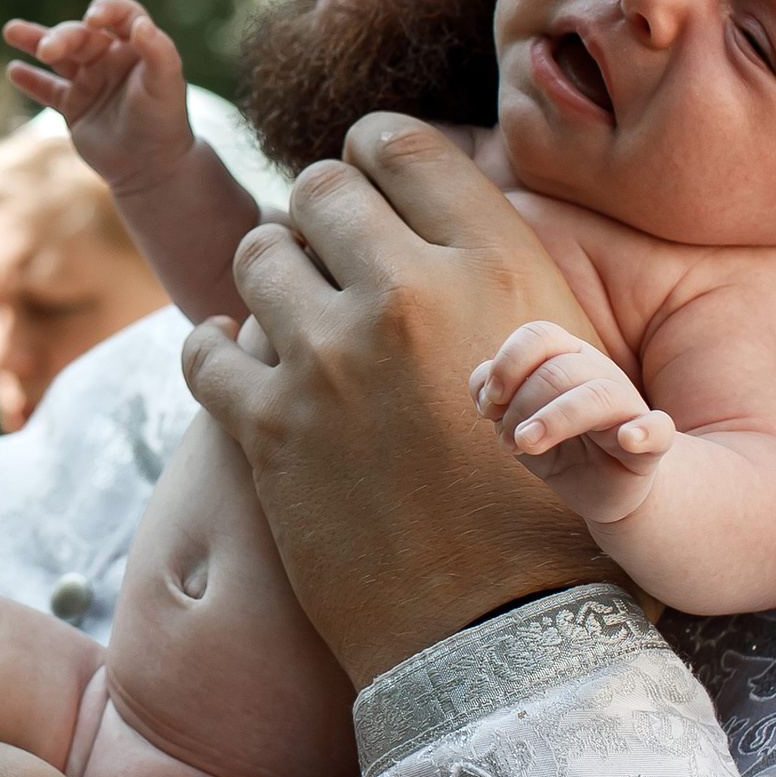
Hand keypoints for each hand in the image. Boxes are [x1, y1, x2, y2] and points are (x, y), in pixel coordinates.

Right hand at [1, 0, 191, 199]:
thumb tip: (141, 24)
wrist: (151, 167)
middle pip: (81, 36)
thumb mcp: (167, 84)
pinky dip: (30, 80)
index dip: (107, 9)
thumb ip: (159, 52)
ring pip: (59, 56)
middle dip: (61, 38)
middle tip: (48, 52)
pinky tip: (14, 70)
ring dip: (35, 41)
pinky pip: (48, 89)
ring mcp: (89, 82)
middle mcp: (110, 59)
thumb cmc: (164, 122)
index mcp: (136, 48)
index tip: (93, 18)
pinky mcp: (74, 106)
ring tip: (11, 30)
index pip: (120, 15)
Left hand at [182, 112, 613, 684]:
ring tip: (291, 308)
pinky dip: (215, 350)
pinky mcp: (267, 428)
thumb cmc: (562, 504)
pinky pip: (204, 346)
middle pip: (319, 186)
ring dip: (271, 274)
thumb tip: (444, 213)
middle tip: (332, 253)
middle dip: (321, 213)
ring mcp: (328, 360)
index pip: (399, 142)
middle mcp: (406, 295)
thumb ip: (505, 275)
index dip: (376, 155)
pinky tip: (238, 362)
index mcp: (493, 264)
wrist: (507, 635)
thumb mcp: (571, 363)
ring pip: (257, 253)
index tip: (372, 183)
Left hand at [474, 321, 674, 526]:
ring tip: (527, 445)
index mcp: (567, 358)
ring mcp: (629, 407)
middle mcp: (600, 373)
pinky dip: (644, 431)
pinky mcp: (651, 445)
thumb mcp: (518, 422)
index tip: (489, 404)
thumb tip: (485, 387)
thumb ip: (495, 397)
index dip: (507, 364)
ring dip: (554, 419)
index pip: (539, 336)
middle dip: (521, 405)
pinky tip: (628, 439)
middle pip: (559, 370)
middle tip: (508, 442)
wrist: (605, 487)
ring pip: (596, 396)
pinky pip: (658, 430)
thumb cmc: (559, 446)